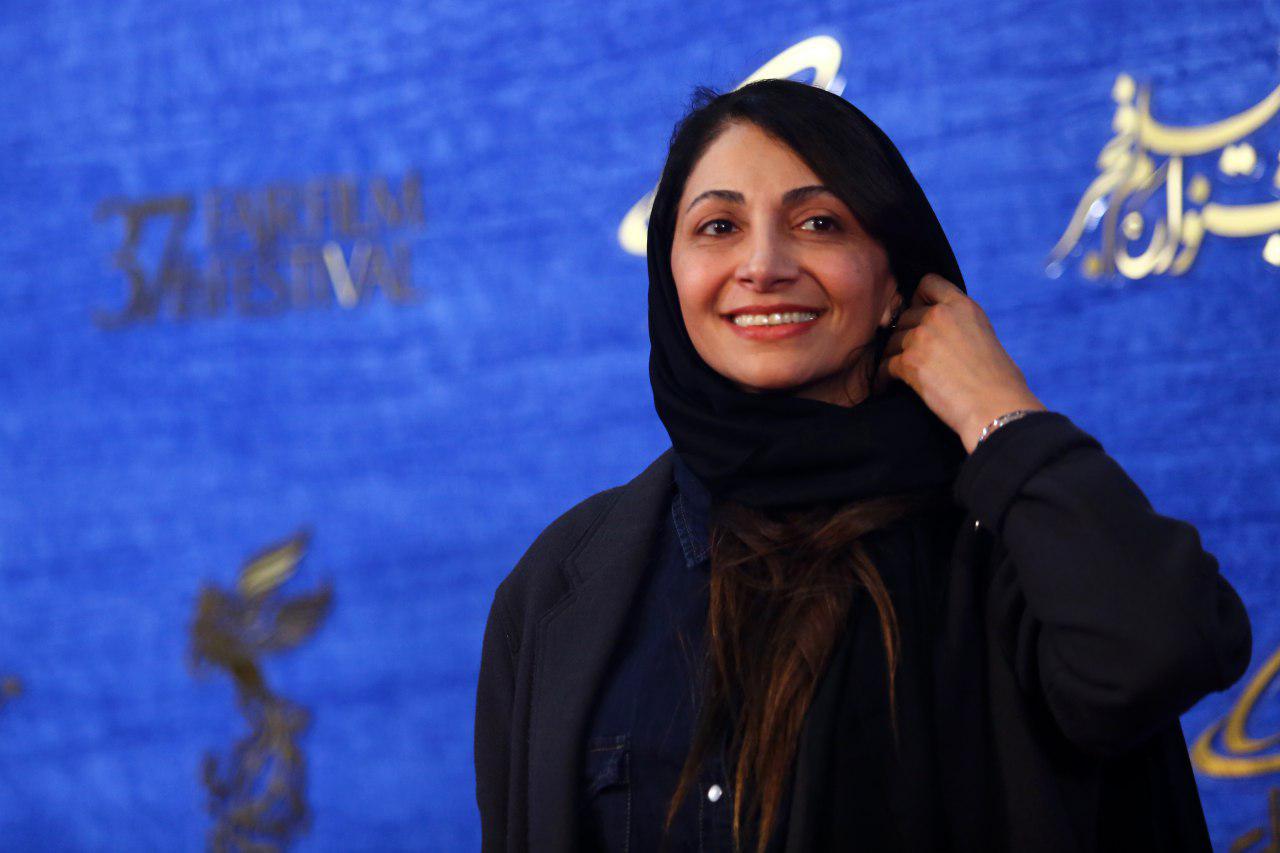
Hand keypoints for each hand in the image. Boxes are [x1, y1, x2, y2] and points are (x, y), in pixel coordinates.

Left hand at [873, 274, 1046, 453]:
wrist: (996, 407)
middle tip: (908, 354)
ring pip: (891, 342)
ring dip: (893, 357)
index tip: (918, 315)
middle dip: (905, 336)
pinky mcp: (910, 362)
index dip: (918, 298)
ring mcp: (922, 338)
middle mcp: (940, 316)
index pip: (928, 283)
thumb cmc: (998, 381)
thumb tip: (943, 332)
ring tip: (896, 374)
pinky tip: (886, 387)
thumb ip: (959, 325)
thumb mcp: (984, 335)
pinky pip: (884, 366)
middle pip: (905, 317)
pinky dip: (883, 378)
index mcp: (962, 306)